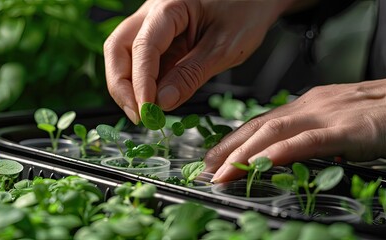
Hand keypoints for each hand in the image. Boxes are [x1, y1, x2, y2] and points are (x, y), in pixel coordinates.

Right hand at [104, 0, 295, 123]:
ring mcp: (153, 24)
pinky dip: (144, 83)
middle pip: (118, 48)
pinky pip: (142, 61)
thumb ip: (191, 74)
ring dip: (129, 86)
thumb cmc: (247, 10)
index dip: (141, 83)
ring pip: (124, 55)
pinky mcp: (160, 37)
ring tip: (146, 113)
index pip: (143, 47)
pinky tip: (154, 101)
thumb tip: (162, 103)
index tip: (147, 113)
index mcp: (170, 6)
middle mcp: (153, 12)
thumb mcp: (224, 47)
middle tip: (138, 116)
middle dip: (122, 85)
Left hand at [205, 80, 385, 182]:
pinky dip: (280, 153)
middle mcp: (309, 106)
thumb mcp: (336, 122)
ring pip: (274, 132)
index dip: (235, 139)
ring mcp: (326, 115)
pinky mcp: (346, 129)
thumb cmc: (377, 113)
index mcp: (306, 106)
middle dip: (230, 147)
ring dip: (244, 153)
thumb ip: (311, 135)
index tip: (215, 156)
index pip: (261, 122)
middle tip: (209, 168)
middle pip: (259, 126)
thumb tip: (289, 154)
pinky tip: (260, 164)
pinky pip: (307, 142)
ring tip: (223, 172)